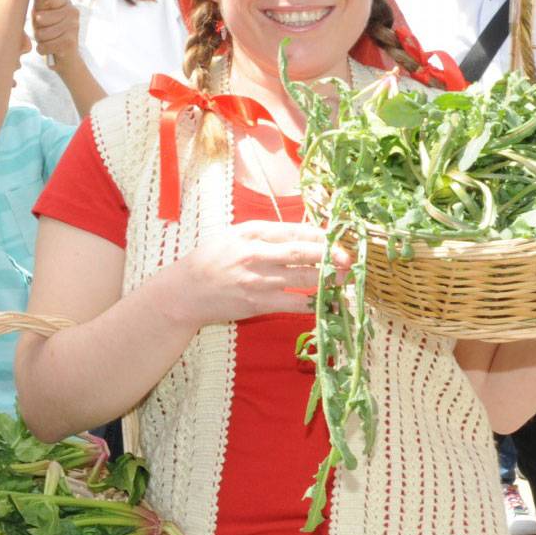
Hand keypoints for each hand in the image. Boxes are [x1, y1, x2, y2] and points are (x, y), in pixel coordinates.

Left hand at [31, 0, 81, 65]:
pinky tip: (50, 49)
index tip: (40, 14)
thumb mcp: (42, 15)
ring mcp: (73, 26)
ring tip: (48, 41)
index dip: (37, 8)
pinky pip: (45, 45)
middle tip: (45, 31)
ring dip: (40, 40)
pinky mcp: (70, 41)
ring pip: (41, 32)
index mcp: (65, 2)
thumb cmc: (50, 33)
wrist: (66, 59)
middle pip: (40, 16)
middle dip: (37, 28)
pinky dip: (43, 50)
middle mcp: (73, 12)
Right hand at [166, 221, 351, 327]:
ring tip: (346, 280)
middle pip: (304, 252)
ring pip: (303, 279)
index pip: (296, 231)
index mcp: (253, 232)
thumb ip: (269, 234)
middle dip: (332, 256)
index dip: (322, 236)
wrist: (184, 292)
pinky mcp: (258, 303)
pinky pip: (294, 304)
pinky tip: (328, 303)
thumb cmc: (213, 259)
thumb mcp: (236, 235)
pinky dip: (314, 304)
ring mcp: (259, 280)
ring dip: (329, 280)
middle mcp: (257, 254)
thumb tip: (307, 234)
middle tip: (351, 259)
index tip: (339, 239)